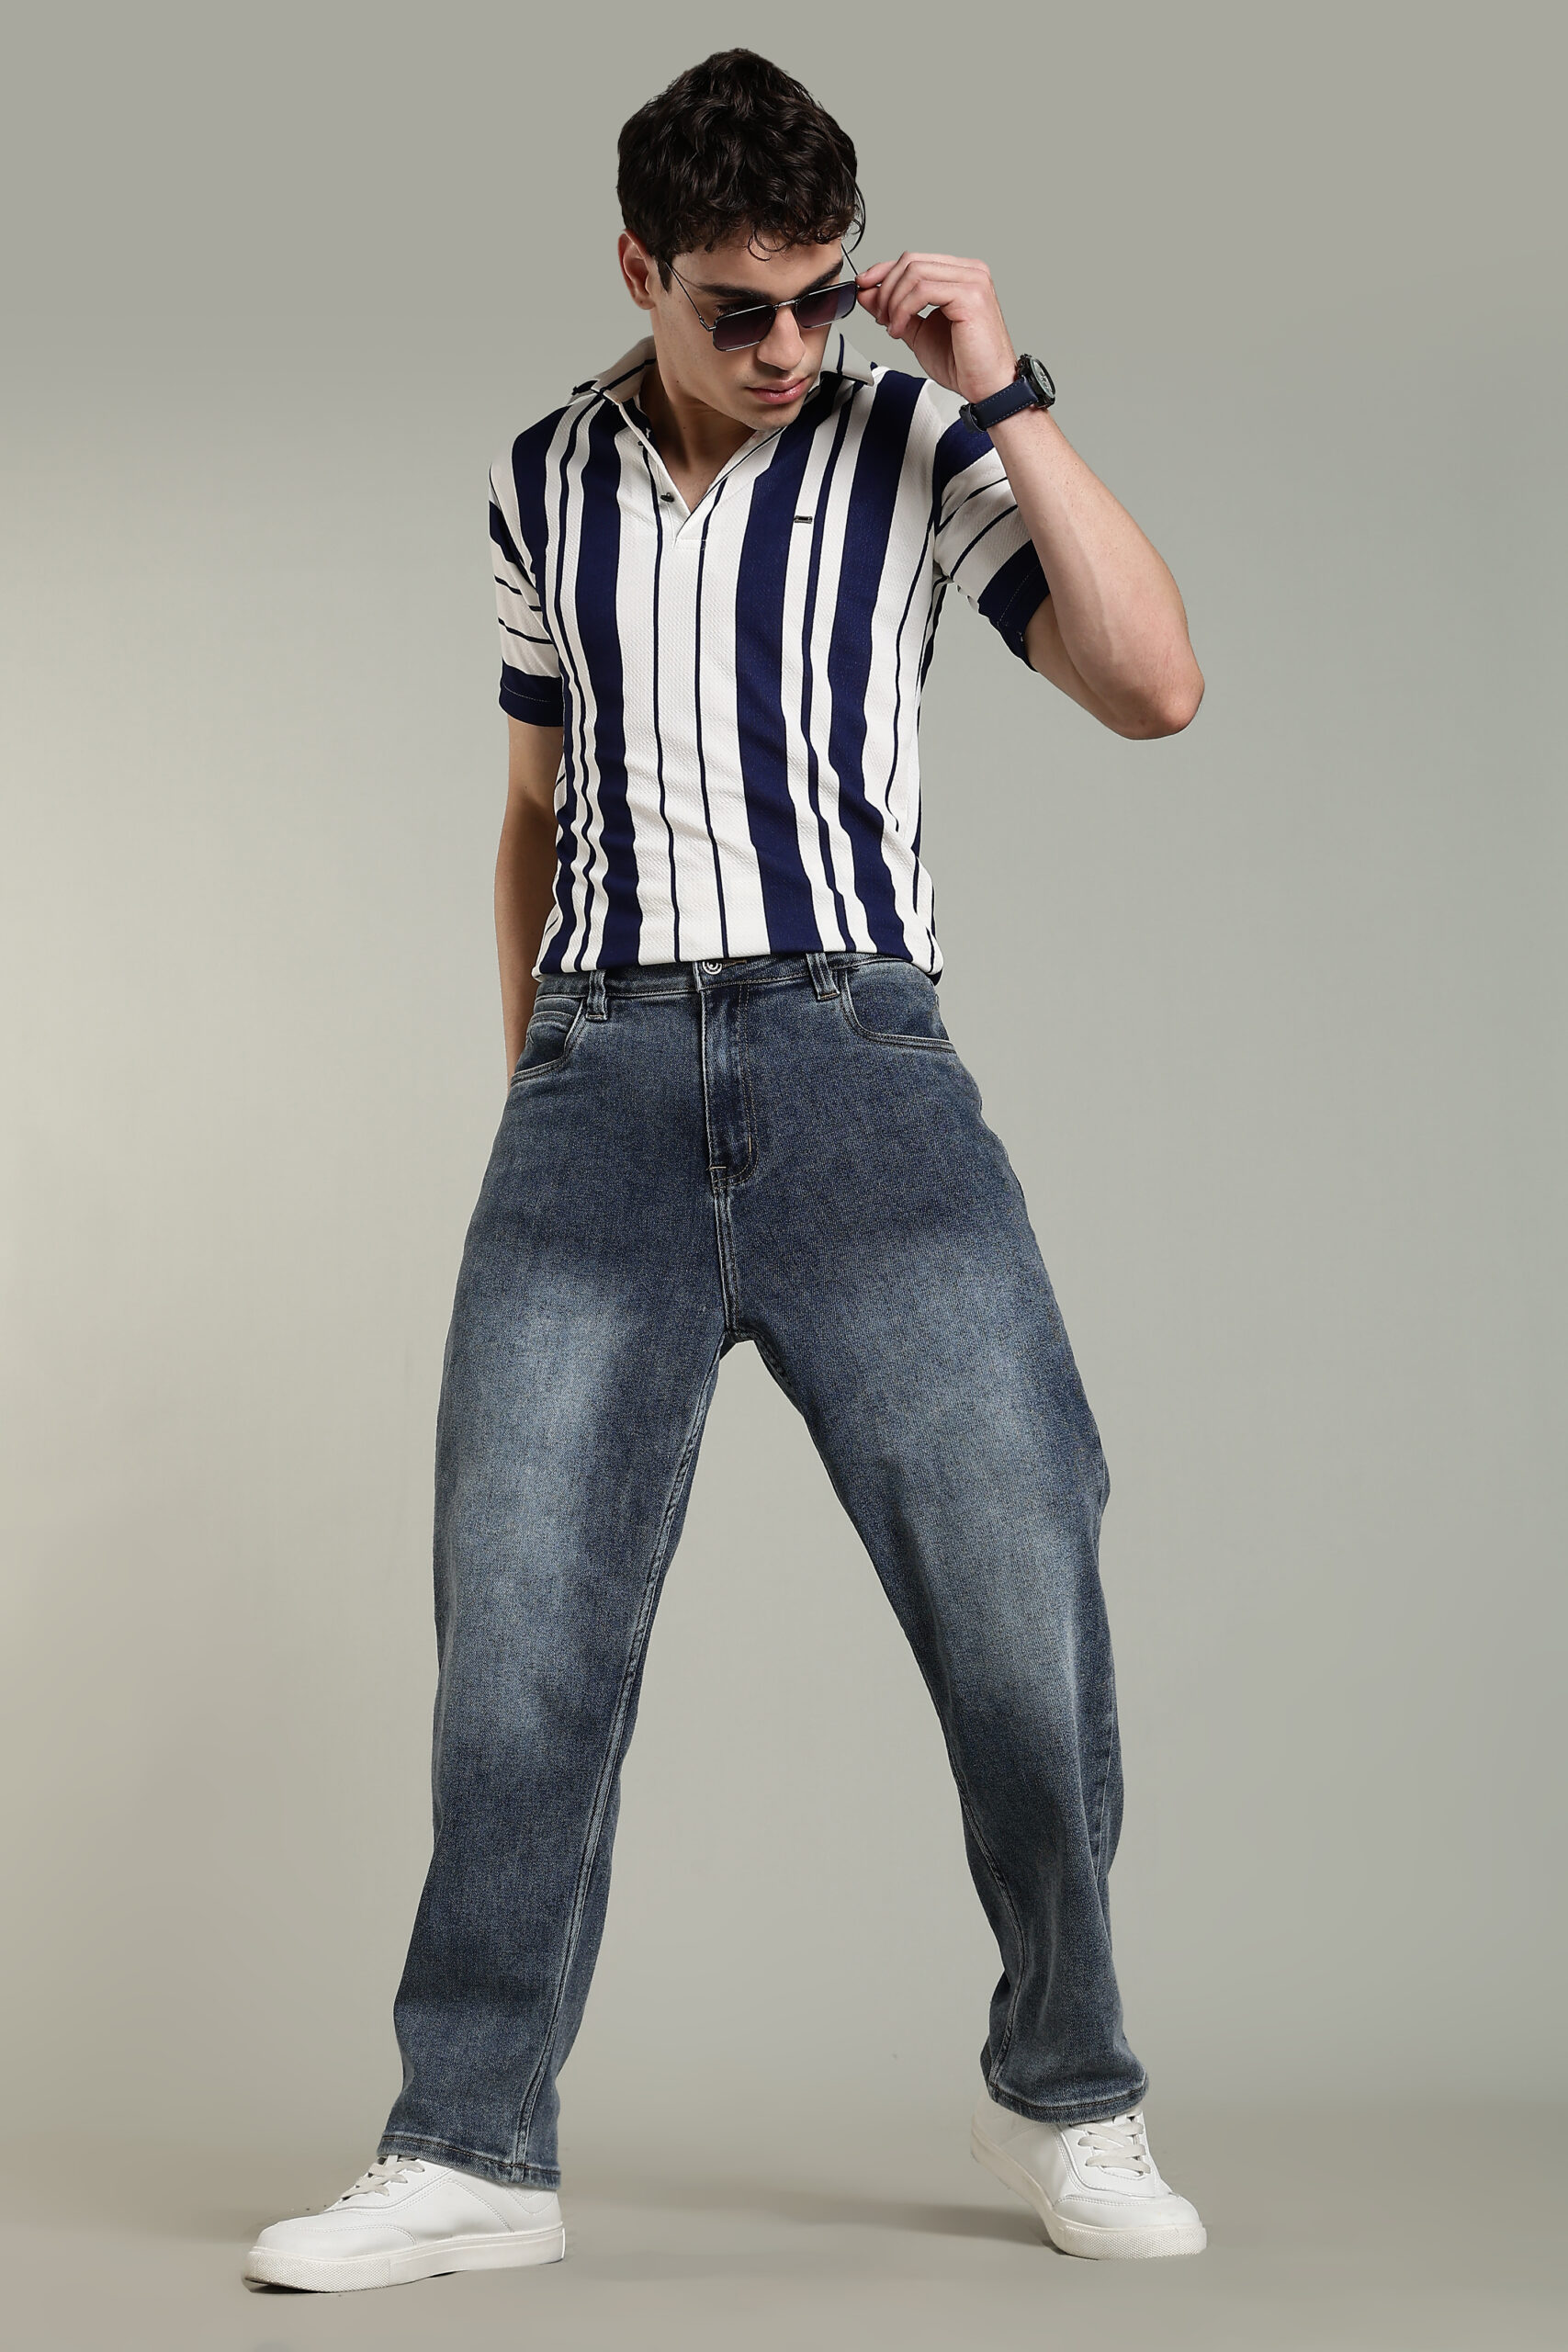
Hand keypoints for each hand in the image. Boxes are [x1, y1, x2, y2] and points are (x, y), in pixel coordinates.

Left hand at [854, 253, 1017, 404]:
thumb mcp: (918, 331)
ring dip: (893, 301)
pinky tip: (900, 330)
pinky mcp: (970, 295)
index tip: (864, 287)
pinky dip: (903, 310)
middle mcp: (969, 271)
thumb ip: (895, 309)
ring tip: (893, 327)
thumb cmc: (963, 363)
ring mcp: (972, 280)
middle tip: (879, 317)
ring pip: (914, 273)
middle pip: (911, 261)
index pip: (915, 260)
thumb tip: (867, 292)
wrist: (987, 387)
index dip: (884, 271)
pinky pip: (922, 291)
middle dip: (885, 289)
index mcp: (960, 275)